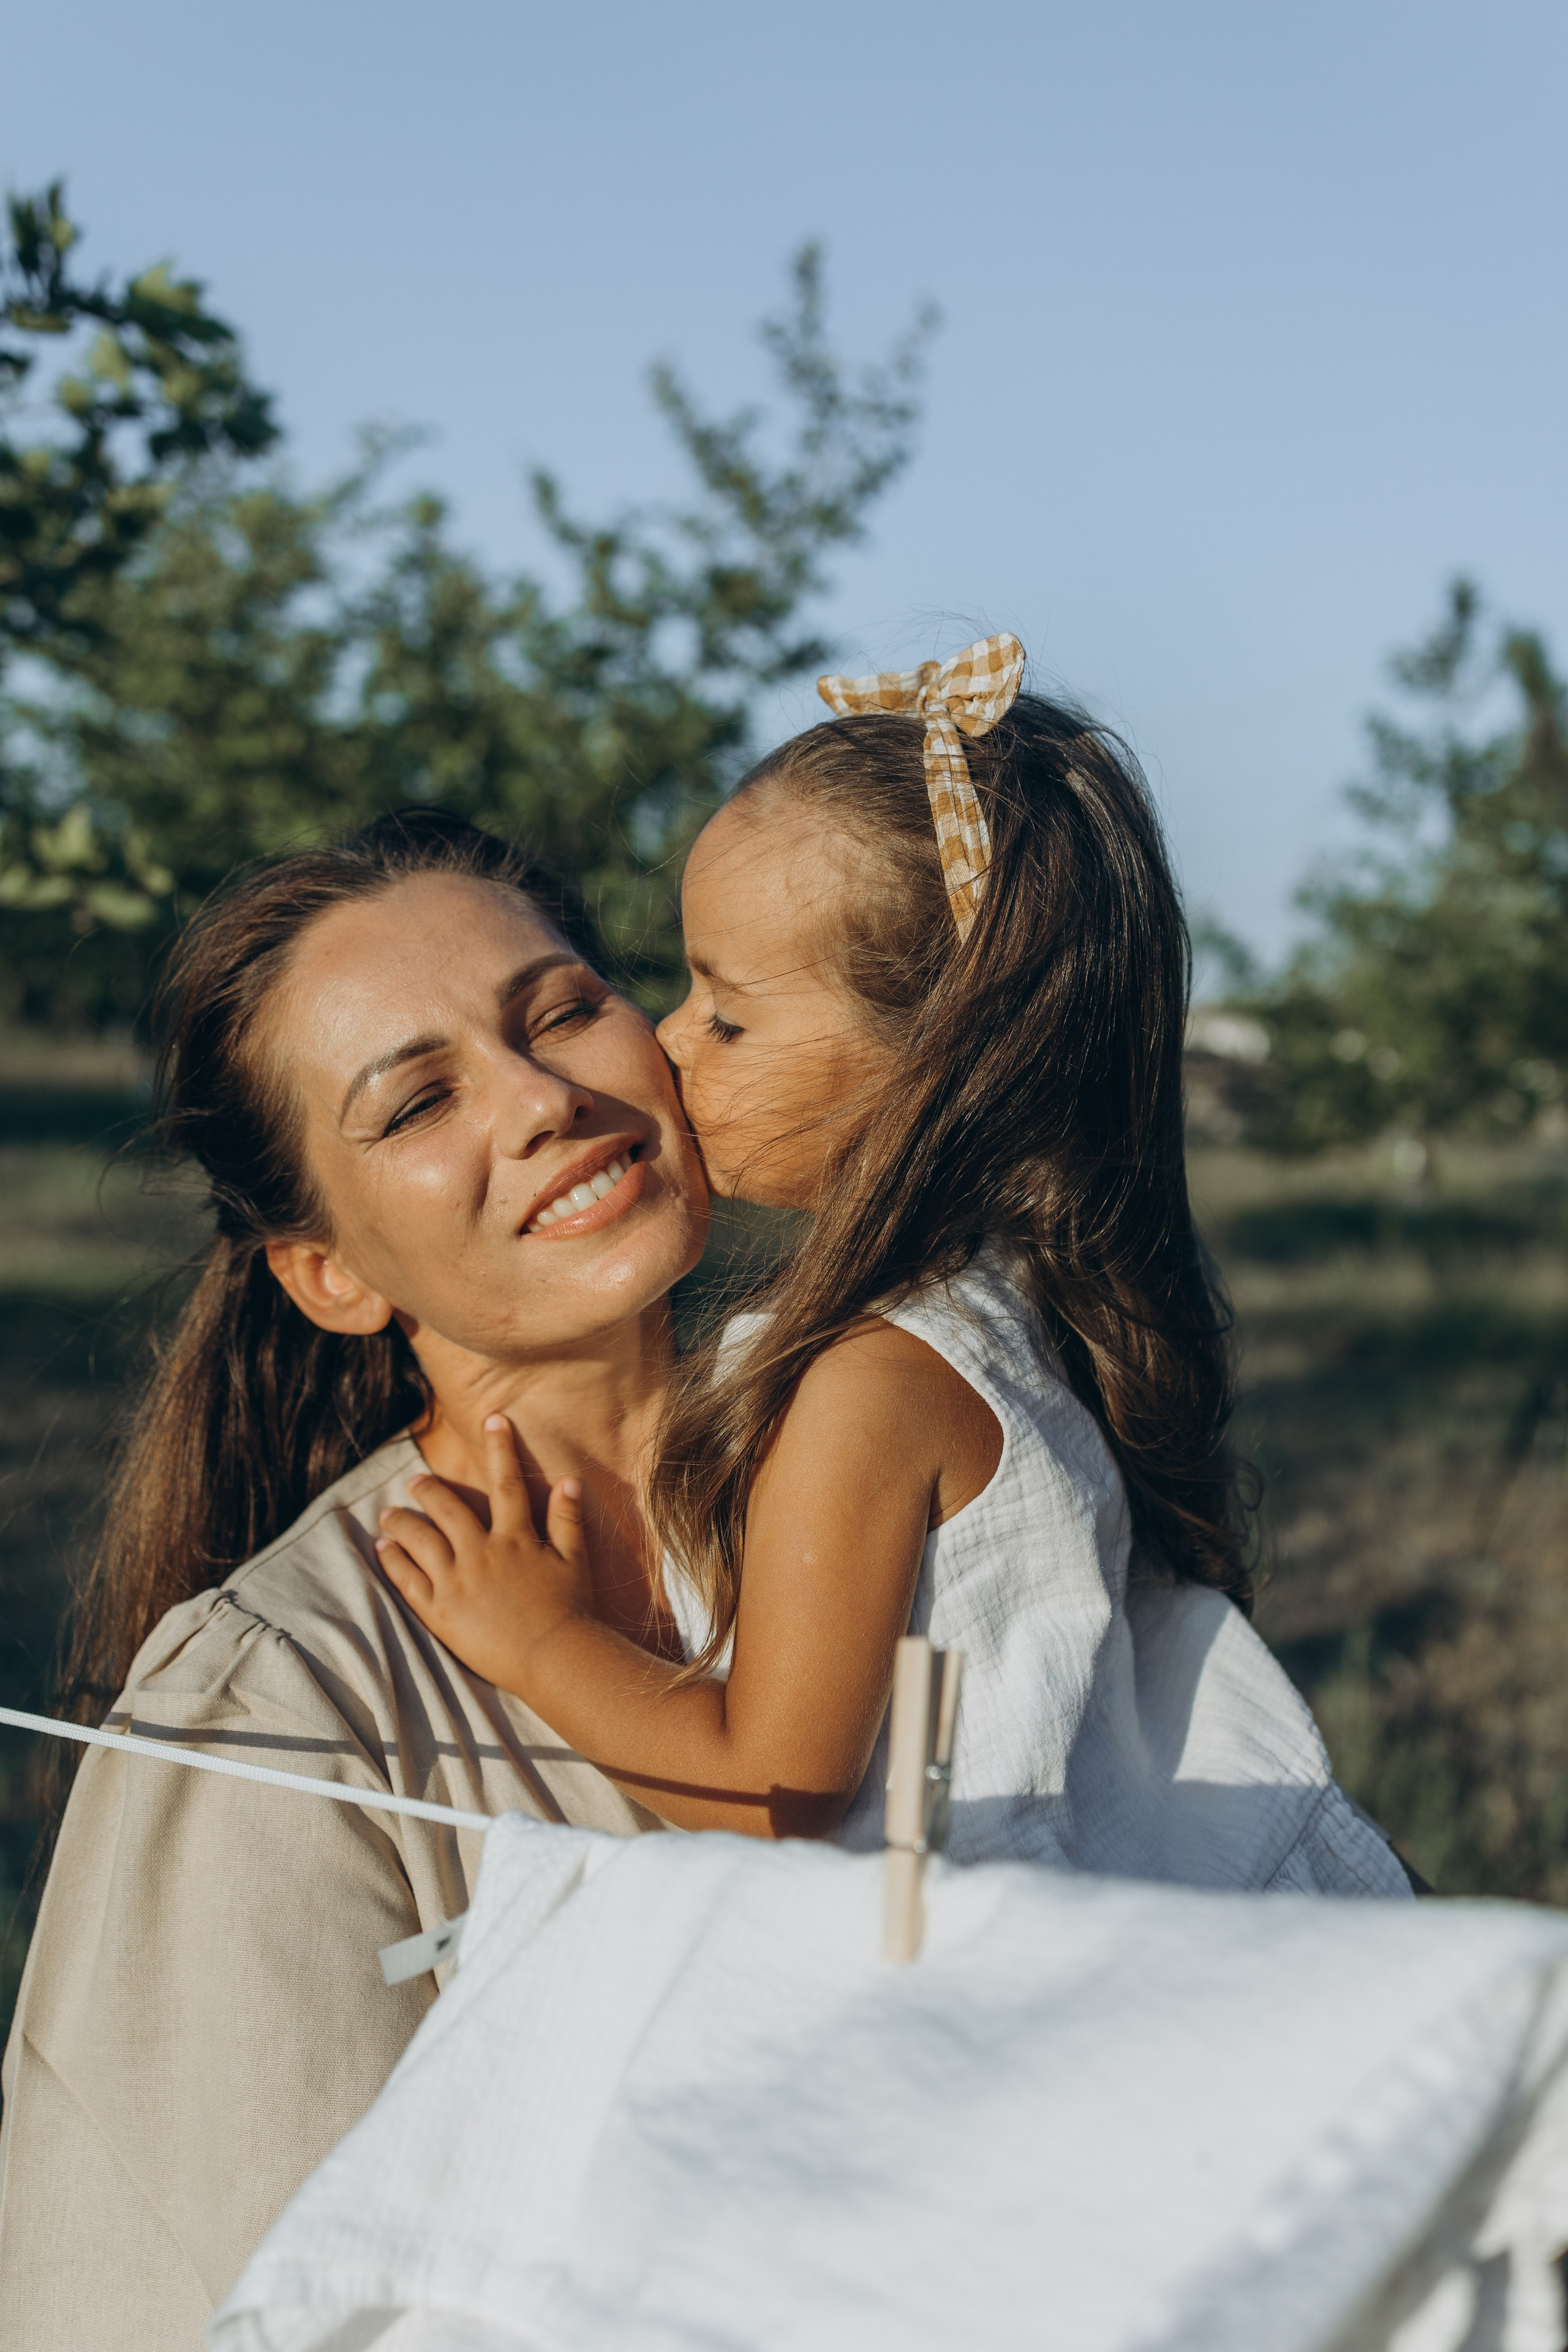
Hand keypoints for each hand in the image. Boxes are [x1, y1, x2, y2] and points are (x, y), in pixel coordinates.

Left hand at [375, 1414, 592, 1693]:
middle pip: (447, 1509)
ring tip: (387, 1515)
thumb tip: (570, 1479)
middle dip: (428, 1490)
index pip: (506, 1483)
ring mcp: (456, 1581)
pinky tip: (383, 1550)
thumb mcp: (575, 1560)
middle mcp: (480, 1553)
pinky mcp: (440, 1611)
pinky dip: (393, 1561)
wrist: (551, 1657)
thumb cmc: (569, 1610)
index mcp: (515, 1538)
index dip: (501, 1447)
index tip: (493, 1418)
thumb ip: (567, 1519)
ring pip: (419, 1540)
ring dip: (401, 1522)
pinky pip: (408, 1580)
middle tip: (415, 1481)